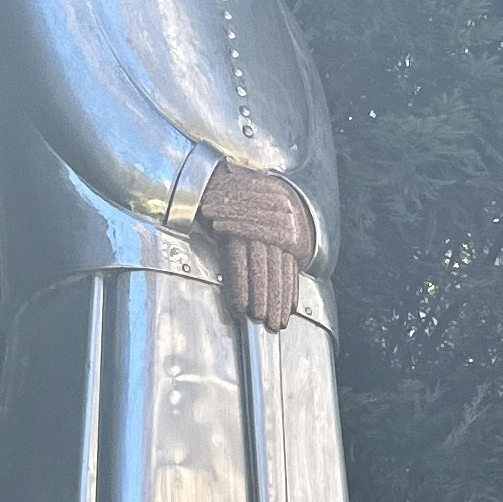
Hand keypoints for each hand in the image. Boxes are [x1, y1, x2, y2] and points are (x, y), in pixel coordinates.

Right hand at [200, 162, 314, 332]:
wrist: (214, 177)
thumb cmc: (235, 201)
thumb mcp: (257, 223)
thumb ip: (268, 247)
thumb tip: (280, 274)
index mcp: (280, 226)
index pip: (287, 265)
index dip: (288, 291)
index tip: (288, 312)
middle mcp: (271, 226)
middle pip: (276, 271)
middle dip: (275, 300)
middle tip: (274, 324)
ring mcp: (252, 227)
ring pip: (260, 269)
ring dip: (259, 297)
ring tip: (257, 318)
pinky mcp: (233, 228)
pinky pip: (238, 262)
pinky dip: (239, 285)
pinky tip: (240, 304)